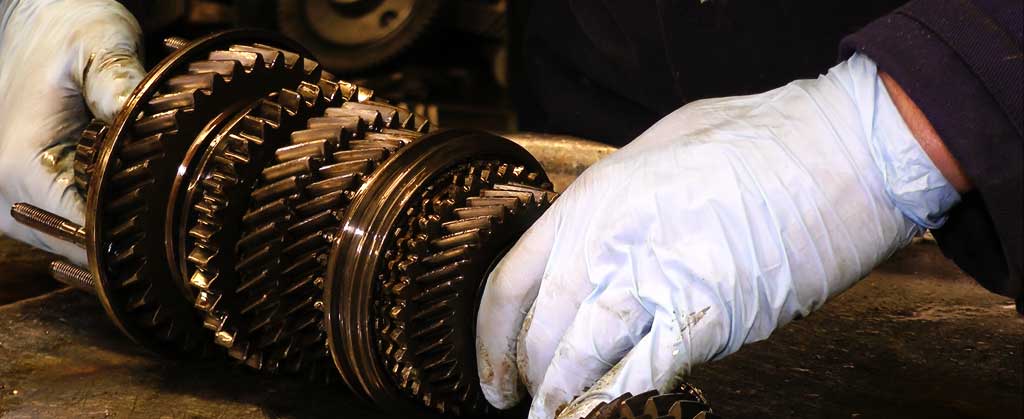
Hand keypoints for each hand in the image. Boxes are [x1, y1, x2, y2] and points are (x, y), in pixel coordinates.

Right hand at [0, 0, 144, 263]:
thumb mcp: (101, 47)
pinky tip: (125, 190)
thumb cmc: (69, 31)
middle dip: (123, 234)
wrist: (40, 22)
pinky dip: (97, 215)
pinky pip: (66, 227)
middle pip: (77, 248)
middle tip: (168, 209)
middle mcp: (1, 193)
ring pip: (71, 244)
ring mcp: (6, 201)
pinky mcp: (20, 198)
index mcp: (17, 167)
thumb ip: (120, 86)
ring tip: (145, 193)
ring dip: (110, 225)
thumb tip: (151, 130)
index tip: (170, 223)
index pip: (82, 234)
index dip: (130, 234)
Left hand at [476, 53, 959, 417]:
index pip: (511, 281)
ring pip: (583, 359)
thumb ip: (620, 198)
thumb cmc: (762, 137)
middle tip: (530, 401)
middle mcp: (611, 242)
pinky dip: (618, 402)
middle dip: (531, 376)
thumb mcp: (661, 145)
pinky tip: (606, 414)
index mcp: (593, 197)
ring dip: (564, 399)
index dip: (492, 336)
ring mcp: (657, 280)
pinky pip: (645, 375)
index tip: (494, 368)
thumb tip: (596, 234)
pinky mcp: (708, 317)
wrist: (845, 149)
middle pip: (543, 330)